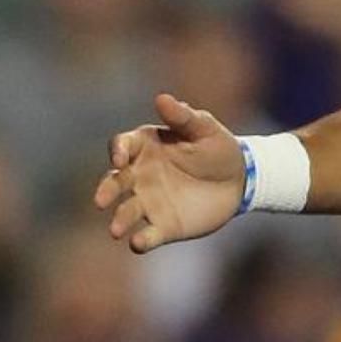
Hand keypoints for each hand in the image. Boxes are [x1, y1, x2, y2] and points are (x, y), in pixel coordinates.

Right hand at [93, 94, 244, 252]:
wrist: (240, 179)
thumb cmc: (218, 148)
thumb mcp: (205, 128)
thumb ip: (183, 117)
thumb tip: (161, 98)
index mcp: (145, 147)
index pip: (122, 146)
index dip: (117, 151)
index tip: (119, 159)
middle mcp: (139, 176)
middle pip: (115, 182)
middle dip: (106, 190)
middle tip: (100, 200)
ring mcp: (149, 202)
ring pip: (126, 212)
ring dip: (119, 220)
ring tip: (117, 230)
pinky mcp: (163, 226)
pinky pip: (148, 234)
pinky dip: (140, 241)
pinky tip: (138, 243)